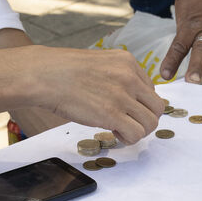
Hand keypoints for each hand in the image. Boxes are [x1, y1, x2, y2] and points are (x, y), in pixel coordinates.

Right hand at [26, 46, 163, 143]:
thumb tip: (131, 100)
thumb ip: (118, 77)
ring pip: (151, 123)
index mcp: (128, 62)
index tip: (123, 109)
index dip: (139, 104)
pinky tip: (115, 134)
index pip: (150, 90)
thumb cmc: (64, 72)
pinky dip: (128, 139)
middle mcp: (129, 77)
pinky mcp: (112, 114)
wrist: (44, 75)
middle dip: (144, 119)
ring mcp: (122, 95)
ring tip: (120, 130)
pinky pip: (136, 134)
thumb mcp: (99, 63)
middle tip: (127, 123)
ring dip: (138, 131)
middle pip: (157, 107)